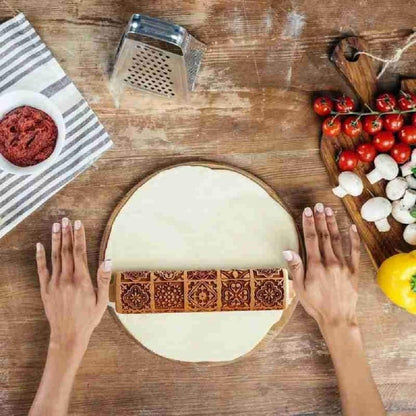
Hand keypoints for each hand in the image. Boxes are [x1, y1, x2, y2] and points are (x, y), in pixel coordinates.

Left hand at [36, 218, 111, 353]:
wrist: (68, 336)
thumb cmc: (88, 319)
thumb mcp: (101, 301)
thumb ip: (103, 279)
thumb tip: (107, 260)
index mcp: (82, 280)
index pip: (80, 253)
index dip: (79, 237)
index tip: (78, 224)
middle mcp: (66, 279)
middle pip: (67, 251)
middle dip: (67, 234)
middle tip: (66, 219)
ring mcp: (54, 284)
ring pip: (55, 257)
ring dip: (56, 240)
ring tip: (56, 226)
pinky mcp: (46, 290)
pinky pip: (42, 270)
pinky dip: (40, 257)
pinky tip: (40, 245)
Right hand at [283, 203, 359, 329]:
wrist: (338, 318)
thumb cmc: (315, 305)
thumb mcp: (300, 288)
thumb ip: (296, 268)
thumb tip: (288, 251)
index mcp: (315, 266)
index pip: (311, 239)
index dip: (308, 224)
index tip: (307, 211)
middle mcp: (330, 262)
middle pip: (324, 236)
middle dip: (320, 219)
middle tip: (318, 206)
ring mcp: (343, 265)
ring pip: (337, 240)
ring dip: (333, 224)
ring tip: (329, 210)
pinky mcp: (353, 271)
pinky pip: (354, 251)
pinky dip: (353, 238)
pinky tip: (351, 227)